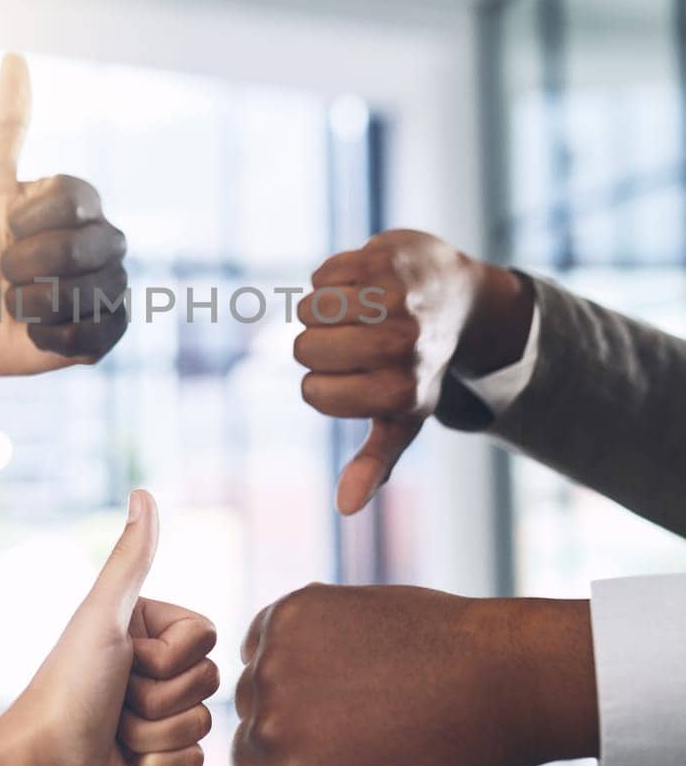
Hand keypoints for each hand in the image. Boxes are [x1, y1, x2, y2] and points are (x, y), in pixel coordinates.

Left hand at [0, 52, 127, 377]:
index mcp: (81, 204)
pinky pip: (93, 335)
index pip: (75, 199)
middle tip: (3, 272)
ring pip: (89, 293)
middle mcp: (106, 242)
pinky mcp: (104, 336)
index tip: (4, 228)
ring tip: (15, 302)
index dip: (28, 220)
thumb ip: (6, 126)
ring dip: (33, 302)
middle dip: (27, 263)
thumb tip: (15, 57)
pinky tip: (32, 331)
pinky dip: (51, 336)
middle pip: (86, 246)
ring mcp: (109, 289)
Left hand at [5, 489, 218, 765]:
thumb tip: (143, 492)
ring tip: (114, 731)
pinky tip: (126, 762)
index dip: (169, 657)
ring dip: (156, 734)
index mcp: (146, 625)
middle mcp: (152, 664)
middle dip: (160, 700)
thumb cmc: (67, 689)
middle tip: (115, 700)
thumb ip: (131, 558)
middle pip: (207, 680)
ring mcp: (157, 711)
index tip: (124, 660)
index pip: (204, 636)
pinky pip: (197, 761)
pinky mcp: (159, 755)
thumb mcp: (103, 618)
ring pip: (203, 722)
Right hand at [231, 583, 597, 765]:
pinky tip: (349, 659)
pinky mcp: (289, 611)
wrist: (502, 677)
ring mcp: (278, 665)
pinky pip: (261, 641)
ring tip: (363, 698)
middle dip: (298, 753)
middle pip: (249, 757)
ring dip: (292, 700)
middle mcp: (271, 730)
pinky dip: (293, 649)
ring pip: (252, 699)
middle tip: (372, 739)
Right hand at [294, 231, 533, 513]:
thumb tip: (344, 507)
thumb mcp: (404, 416)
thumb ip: (374, 462)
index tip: (353, 376)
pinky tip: (364, 284)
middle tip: (354, 339)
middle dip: (318, 345)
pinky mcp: (384, 257)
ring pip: (308, 310)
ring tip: (358, 312)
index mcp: (402, 391)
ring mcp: (394, 298)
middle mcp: (402, 345)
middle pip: (305, 350)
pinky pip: (320, 276)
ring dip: (322, 311)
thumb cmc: (420, 365)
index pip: (314, 393)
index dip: (322, 384)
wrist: (460, 296)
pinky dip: (332, 280)